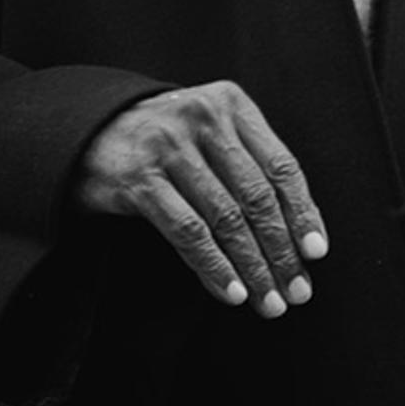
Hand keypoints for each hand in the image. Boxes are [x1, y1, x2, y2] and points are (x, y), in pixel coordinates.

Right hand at [73, 82, 326, 318]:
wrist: (88, 132)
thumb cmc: (164, 141)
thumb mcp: (210, 134)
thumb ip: (249, 165)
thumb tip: (300, 233)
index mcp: (231, 104)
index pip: (281, 165)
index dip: (304, 213)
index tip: (316, 254)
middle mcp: (203, 119)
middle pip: (257, 196)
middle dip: (281, 252)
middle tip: (297, 292)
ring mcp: (169, 148)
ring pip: (226, 219)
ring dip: (252, 268)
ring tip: (268, 301)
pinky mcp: (140, 179)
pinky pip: (187, 232)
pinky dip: (213, 267)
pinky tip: (231, 291)